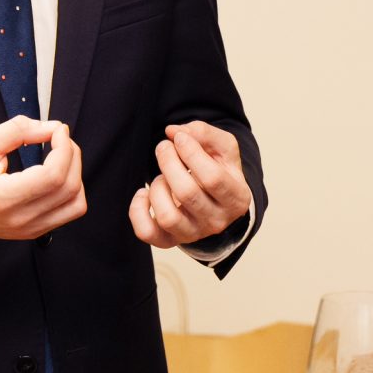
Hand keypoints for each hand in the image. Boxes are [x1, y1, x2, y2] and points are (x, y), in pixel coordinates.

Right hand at [0, 117, 85, 241]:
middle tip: (58, 137)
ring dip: (75, 174)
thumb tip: (50, 127)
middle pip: (69, 188)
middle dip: (72, 155)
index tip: (57, 129)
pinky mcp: (31, 231)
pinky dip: (70, 190)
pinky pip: (67, 213)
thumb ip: (17, 131)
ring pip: (75, 204)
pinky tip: (55, 174)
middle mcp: (19, 219)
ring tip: (59, 155)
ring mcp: (27, 230)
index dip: (63, 147)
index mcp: (3, 198)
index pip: (53, 175)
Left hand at [127, 121, 251, 247]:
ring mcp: (193, 234)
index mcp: (236, 198)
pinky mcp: (170, 240)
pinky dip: (137, 211)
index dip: (191, 153)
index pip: (213, 178)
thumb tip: (173, 132)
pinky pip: (146, 232)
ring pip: (167, 216)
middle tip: (164, 147)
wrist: (215, 200)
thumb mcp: (222, 147)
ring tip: (162, 176)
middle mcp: (217, 221)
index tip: (180, 138)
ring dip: (157, 187)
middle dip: (169, 162)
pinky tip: (144, 193)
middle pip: (187, 194)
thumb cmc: (220, 169)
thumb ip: (202, 133)